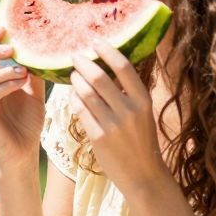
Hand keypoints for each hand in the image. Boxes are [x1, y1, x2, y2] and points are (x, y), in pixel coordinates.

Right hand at [0, 26, 44, 176]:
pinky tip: (21, 81)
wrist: (23, 153)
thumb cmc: (27, 122)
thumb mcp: (34, 91)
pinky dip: (6, 84)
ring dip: (4, 68)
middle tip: (11, 44)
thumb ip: (34, 71)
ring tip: (24, 68)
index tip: (5, 26)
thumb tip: (44, 47)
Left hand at [68, 41, 168, 192]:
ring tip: (72, 74)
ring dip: (76, 80)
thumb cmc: (141, 140)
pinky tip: (72, 95)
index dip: (107, 51)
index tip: (95, 41)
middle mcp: (129, 110)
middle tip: (75, 55)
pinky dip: (74, 100)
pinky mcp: (98, 137)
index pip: (124, 67)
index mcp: (143, 100)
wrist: (143, 174)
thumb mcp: (142, 113)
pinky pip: (80, 111)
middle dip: (83, 63)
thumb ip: (128, 93)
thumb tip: (107, 67)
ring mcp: (113, 124)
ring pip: (86, 93)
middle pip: (99, 78)